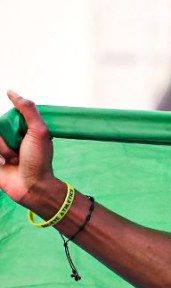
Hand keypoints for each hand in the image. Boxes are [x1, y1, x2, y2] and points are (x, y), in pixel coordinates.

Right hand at [0, 91, 57, 205]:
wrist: (32, 186)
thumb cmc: (39, 160)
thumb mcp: (39, 131)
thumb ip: (28, 110)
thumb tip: (11, 92)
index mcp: (21, 129)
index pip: (5, 118)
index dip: (10, 127)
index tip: (21, 138)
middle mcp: (9, 137)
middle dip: (5, 141)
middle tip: (18, 153)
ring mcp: (0, 149)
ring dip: (2, 151)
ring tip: (12, 161)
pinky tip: (4, 165)